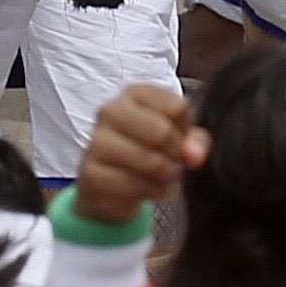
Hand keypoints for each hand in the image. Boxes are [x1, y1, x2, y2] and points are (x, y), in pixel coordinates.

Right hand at [67, 82, 199, 231]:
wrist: (107, 186)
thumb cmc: (145, 152)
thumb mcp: (176, 138)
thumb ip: (194, 141)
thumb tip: (195, 155)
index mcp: (135, 94)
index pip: (177, 107)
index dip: (186, 133)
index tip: (179, 143)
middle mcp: (111, 111)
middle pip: (162, 132)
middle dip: (175, 156)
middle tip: (172, 164)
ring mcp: (97, 141)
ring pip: (150, 162)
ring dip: (165, 177)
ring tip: (161, 178)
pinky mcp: (90, 172)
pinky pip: (134, 185)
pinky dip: (150, 192)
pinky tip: (147, 189)